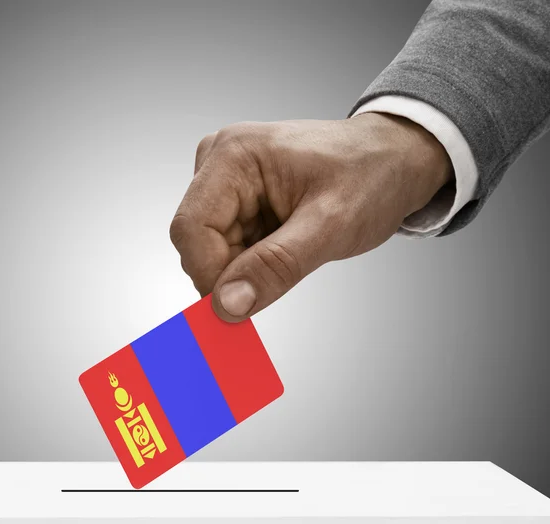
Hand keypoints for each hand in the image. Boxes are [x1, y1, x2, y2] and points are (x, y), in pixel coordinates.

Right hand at [169, 114, 452, 321]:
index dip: (210, 275)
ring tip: (294, 251)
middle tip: (283, 275)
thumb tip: (227, 305)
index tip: (239, 309)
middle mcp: (220, 163)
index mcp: (234, 155)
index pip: (191, 229)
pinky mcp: (237, 200)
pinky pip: (228, 247)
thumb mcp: (330, 226)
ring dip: (247, 268)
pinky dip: (253, 262)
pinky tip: (286, 247)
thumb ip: (275, 266)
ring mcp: (227, 182)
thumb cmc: (371, 176)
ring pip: (212, 251)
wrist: (392, 161)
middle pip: (198, 242)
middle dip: (233, 273)